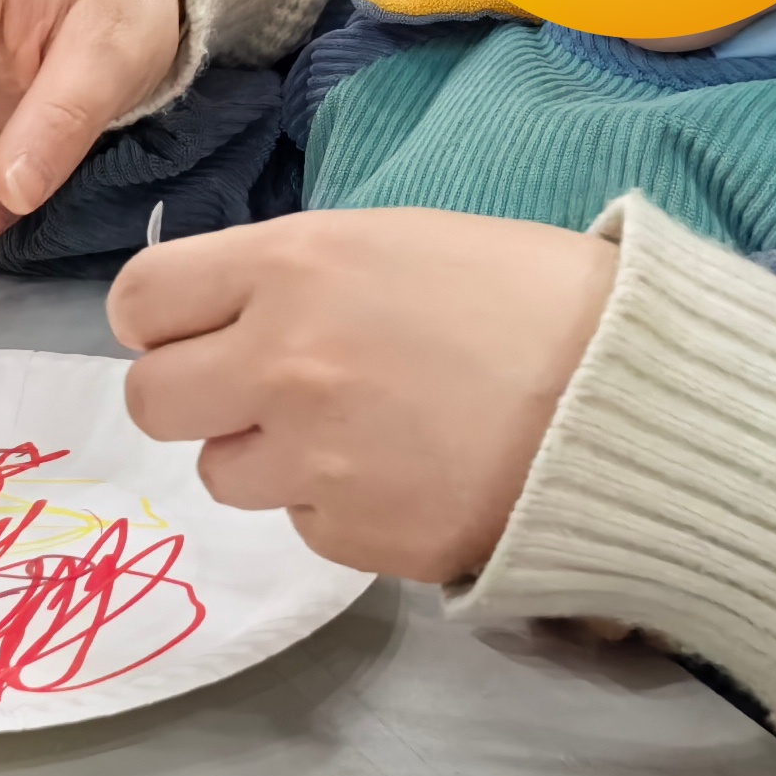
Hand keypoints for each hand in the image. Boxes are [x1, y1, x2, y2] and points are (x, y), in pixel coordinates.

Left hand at [111, 210, 616, 583]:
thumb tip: (235, 313)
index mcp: (293, 267)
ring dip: (267, 457)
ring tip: (356, 432)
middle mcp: (282, 362)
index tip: (196, 329)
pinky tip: (408, 471)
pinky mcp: (355, 536)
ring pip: (220, 473)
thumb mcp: (401, 240)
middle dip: (195, 396)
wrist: (635, 397)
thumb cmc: (534, 295)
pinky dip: (338, 505)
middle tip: (257, 391)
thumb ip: (300, 275)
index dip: (162, 319)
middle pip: (152, 399)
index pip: (141, 302)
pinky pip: (302, 524)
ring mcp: (313, 459)